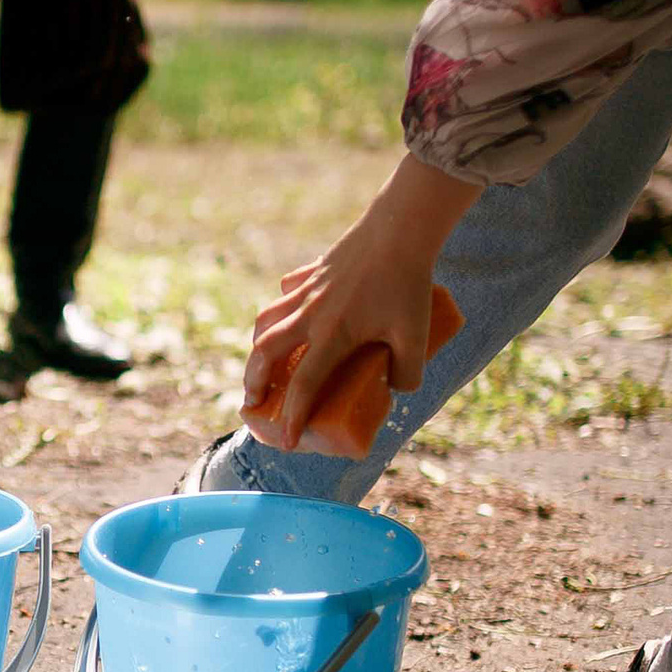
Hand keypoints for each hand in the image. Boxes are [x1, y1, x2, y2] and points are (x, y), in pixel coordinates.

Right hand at [241, 154, 477, 449]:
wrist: (400, 229)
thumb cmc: (408, 284)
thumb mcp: (417, 337)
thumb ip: (408, 372)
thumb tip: (398, 390)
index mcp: (333, 335)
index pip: (303, 385)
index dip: (292, 417)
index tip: (286, 441)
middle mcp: (311, 315)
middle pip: (265, 352)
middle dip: (253, 381)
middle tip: (253, 400)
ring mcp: (307, 291)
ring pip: (266, 320)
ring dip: (258, 345)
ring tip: (260, 362)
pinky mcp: (312, 271)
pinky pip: (287, 292)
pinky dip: (282, 306)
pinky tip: (290, 312)